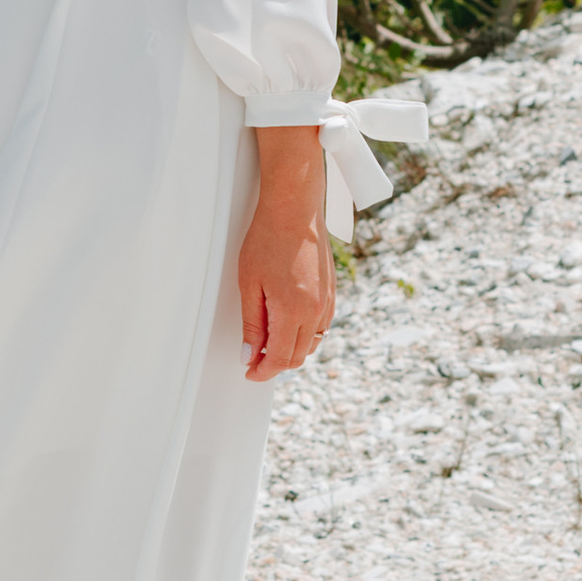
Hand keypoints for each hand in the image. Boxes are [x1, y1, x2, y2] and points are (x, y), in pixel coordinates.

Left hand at [239, 127, 334, 380]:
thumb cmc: (267, 239)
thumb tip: (250, 354)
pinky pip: (321, 327)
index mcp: (293, 311)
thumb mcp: (249, 284)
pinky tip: (288, 324)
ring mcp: (327, 302)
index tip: (250, 372)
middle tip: (253, 358)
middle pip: (297, 356)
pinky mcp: (332, 293)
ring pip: (311, 344)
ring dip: (291, 350)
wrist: (294, 209)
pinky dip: (305, 335)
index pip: (279, 359)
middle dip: (275, 364)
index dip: (262, 371)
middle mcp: (315, 311)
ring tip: (268, 340)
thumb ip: (252, 323)